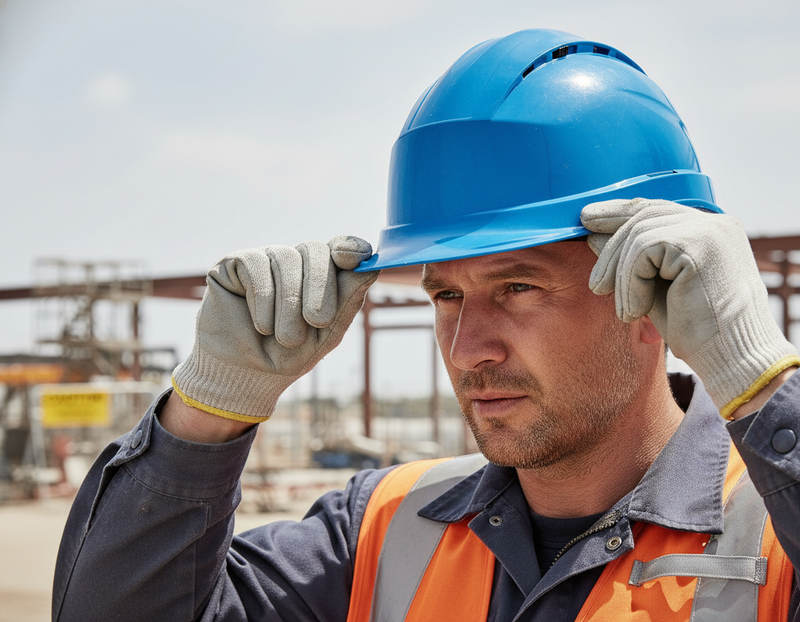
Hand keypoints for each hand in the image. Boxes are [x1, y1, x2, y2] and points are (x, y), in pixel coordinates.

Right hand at [172, 236, 378, 422]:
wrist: (242, 376)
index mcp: (320, 277)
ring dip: (290, 302)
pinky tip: (261, 324)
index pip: (340, 249)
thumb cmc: (285, 357)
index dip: (351, 247)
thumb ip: (348, 302)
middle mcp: (295, 263)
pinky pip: (257, 265)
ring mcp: (266, 259)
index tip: (358, 257)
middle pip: (316, 250)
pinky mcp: (235, 263)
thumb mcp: (325, 335)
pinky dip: (263, 298)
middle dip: (321, 287)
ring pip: (287, 257)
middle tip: (318, 321)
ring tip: (284, 337)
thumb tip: (371, 268)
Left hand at [581, 199, 798, 417]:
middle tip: (595, 286)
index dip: (617, 212)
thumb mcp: (654, 287)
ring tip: (625, 312)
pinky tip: (635, 312)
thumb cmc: (697, 331)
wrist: (731, 359)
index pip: (654, 208)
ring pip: (638, 235)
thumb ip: (630, 259)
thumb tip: (592, 234)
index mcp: (709, 230)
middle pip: (643, 216)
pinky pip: (643, 252)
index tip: (586, 220)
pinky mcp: (699, 245)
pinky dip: (631, 284)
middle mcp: (713, 223)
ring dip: (621, 276)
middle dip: (610, 249)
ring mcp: (709, 230)